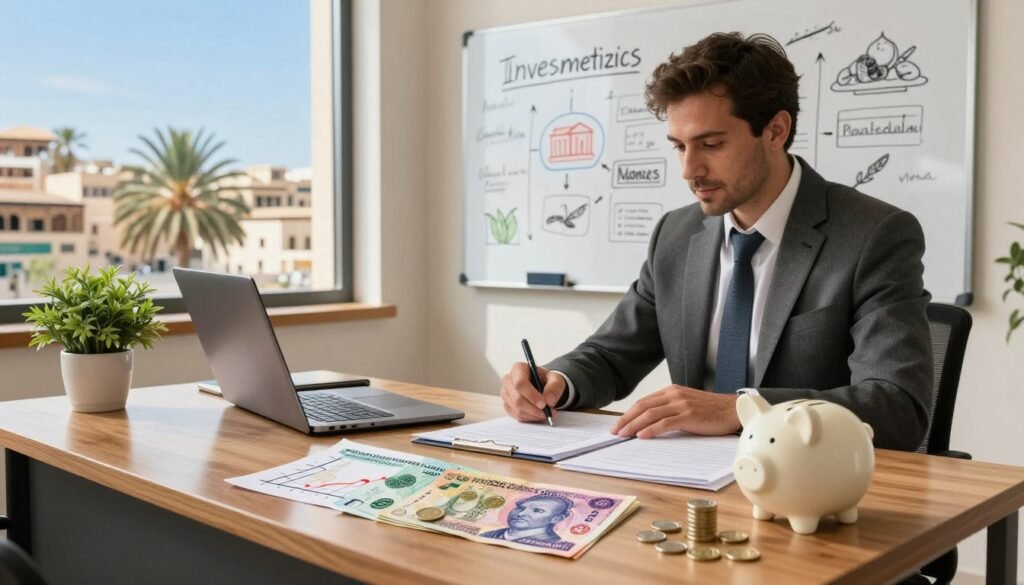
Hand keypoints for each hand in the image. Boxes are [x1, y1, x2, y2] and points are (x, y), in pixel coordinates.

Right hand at [500, 363, 565, 421]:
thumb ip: (554, 387)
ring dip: (533, 415)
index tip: (544, 404)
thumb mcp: (555, 379)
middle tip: (548, 413)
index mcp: (518, 369)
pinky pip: (516, 416)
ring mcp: (505, 393)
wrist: (542, 386)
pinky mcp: (506, 405)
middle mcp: (508, 380)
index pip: (520, 383)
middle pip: (517, 399)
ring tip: (546, 414)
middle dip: (534, 409)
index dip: (531, 395)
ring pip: (517, 409)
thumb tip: (549, 400)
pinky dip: (529, 418)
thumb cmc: (546, 380)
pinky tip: (538, 415)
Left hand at [610, 385, 740, 438]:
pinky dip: (651, 430)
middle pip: (642, 406)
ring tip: (623, 435)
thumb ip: (670, 409)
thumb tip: (650, 424)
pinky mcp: (689, 415)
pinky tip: (641, 436)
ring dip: (633, 425)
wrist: (733, 410)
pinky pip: (664, 422)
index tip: (619, 424)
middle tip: (615, 431)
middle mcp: (674, 395)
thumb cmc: (711, 411)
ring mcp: (681, 404)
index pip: (644, 401)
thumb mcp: (686, 405)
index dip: (629, 413)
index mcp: (671, 391)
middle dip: (626, 419)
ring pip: (650, 414)